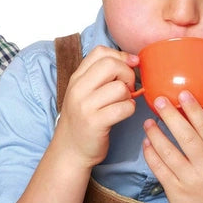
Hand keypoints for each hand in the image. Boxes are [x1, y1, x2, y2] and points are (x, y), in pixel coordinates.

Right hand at [54, 46, 137, 168]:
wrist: (70, 150)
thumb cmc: (83, 119)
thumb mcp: (84, 92)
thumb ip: (101, 75)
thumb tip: (132, 60)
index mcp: (77, 78)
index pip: (100, 52)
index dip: (120, 56)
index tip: (130, 66)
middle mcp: (78, 89)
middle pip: (111, 65)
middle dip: (127, 74)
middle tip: (128, 88)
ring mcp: (85, 106)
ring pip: (120, 87)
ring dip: (128, 96)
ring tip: (123, 103)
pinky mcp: (95, 123)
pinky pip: (124, 108)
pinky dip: (129, 109)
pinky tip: (123, 113)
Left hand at [141, 91, 202, 202]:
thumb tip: (190, 116)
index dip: (194, 110)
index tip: (183, 94)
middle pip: (187, 137)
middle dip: (171, 117)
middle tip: (159, 100)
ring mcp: (191, 181)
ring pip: (169, 152)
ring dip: (156, 134)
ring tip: (148, 121)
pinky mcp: (176, 192)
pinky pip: (160, 169)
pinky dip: (151, 154)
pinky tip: (146, 143)